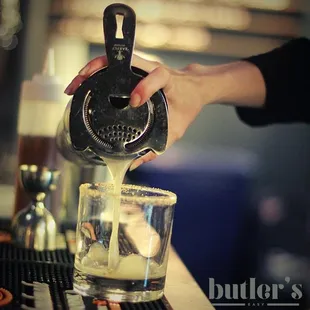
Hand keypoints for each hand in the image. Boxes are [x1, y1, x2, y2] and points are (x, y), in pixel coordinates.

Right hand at [65, 55, 211, 169]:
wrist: (194, 88)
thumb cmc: (187, 106)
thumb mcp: (176, 129)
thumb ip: (157, 148)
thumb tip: (133, 163)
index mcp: (168, 81)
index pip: (157, 75)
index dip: (146, 86)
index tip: (135, 101)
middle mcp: (152, 68)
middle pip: (122, 60)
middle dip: (96, 70)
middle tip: (78, 87)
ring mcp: (142, 66)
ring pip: (113, 60)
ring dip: (91, 69)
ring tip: (75, 85)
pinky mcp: (136, 68)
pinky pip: (113, 66)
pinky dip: (96, 71)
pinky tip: (85, 82)